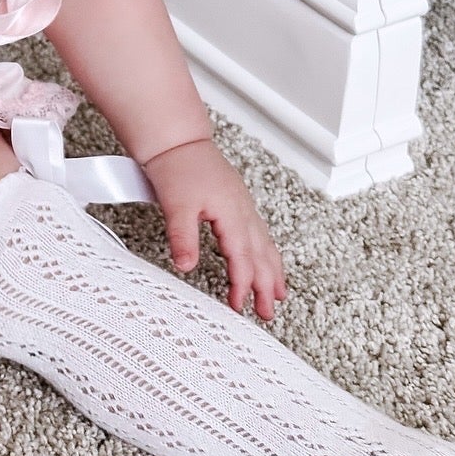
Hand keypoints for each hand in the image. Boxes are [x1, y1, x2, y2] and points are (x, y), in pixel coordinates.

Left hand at [142, 138, 286, 320]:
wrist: (178, 141)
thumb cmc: (177, 167)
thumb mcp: (176, 206)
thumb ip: (182, 237)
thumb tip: (186, 266)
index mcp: (232, 214)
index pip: (242, 259)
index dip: (242, 285)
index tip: (239, 308)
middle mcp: (243, 211)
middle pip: (261, 256)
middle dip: (266, 286)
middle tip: (268, 314)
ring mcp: (242, 206)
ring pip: (264, 245)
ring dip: (272, 271)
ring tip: (278, 294)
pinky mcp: (237, 202)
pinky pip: (258, 233)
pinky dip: (265, 252)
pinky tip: (264, 259)